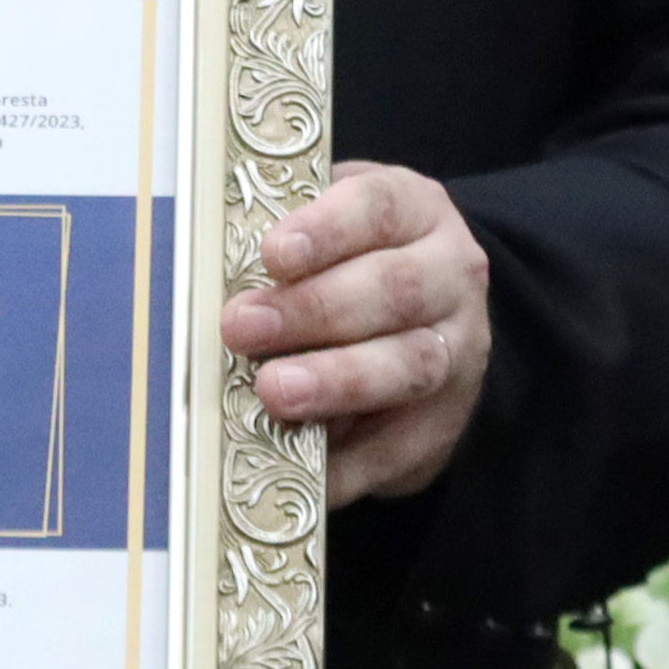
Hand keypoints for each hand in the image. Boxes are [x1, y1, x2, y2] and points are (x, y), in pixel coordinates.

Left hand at [221, 162, 493, 507]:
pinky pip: (400, 446)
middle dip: (314, 310)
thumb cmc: (354, 266)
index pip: (377, 208)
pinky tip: (297, 460)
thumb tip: (210, 279)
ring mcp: (458, 352)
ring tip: (274, 392)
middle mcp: (451, 276)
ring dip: (336, 381)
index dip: (326, 229)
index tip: (272, 254)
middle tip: (242, 328)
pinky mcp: (445, 422)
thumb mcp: (333, 232)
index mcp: (416, 212)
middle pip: (394, 288)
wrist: (433, 327)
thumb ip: (288, 247)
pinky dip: (346, 460)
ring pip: (409, 365)